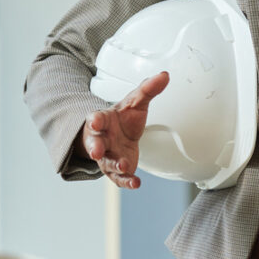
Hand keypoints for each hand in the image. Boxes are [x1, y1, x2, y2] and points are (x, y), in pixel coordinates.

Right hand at [83, 70, 167, 189]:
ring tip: (124, 166)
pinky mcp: (116, 170)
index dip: (94, 120)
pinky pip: (119, 178)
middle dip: (95, 148)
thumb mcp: (135, 102)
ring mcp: (108, 156)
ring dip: (114, 165)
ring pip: (107, 163)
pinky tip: (136, 183)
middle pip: (95, 144)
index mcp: (103, 120)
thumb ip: (148, 89)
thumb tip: (164, 75)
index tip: (94, 121)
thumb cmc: (123, 118)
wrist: (117, 135)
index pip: (96, 118)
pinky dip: (127, 181)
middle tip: (96, 151)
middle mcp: (101, 140)